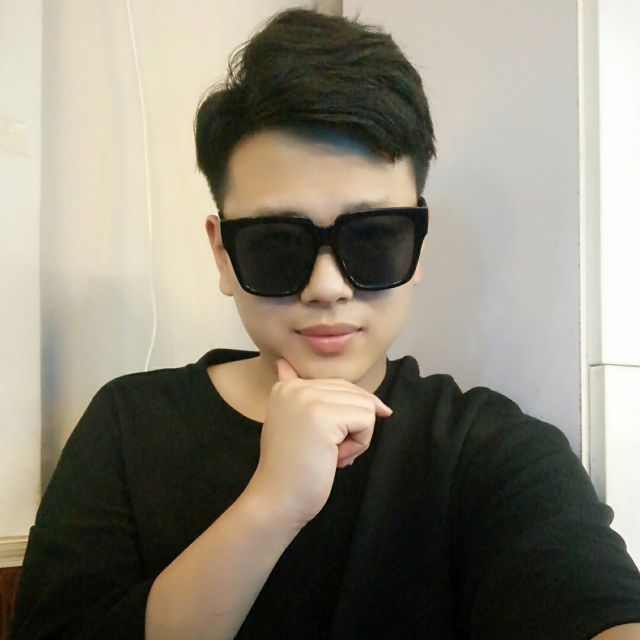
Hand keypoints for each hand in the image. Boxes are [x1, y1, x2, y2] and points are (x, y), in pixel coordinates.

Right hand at [246, 358, 391, 528]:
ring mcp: (308, 399)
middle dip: (352, 427)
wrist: (277, 500)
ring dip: (356, 437)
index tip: (326, 443)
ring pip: (365, 406)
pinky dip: (359, 445)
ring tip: (328, 454)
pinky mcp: (323, 416)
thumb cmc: (291, 469)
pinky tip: (333, 459)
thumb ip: (293, 391)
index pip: (341, 386)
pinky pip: (367, 420)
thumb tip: (283, 362)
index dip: (348, 416)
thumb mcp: (291, 421)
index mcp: (287, 386)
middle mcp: (295, 386)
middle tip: (325, 452)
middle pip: (355, 394)